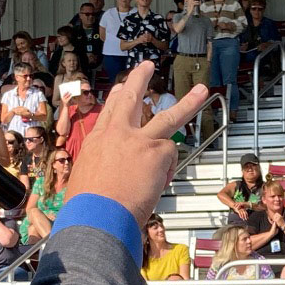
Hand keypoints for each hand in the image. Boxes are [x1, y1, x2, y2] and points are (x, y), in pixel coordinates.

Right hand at [70, 61, 209, 225]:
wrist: (96, 218)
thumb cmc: (87, 209)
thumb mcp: (83, 181)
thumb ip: (99, 168)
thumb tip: (106, 174)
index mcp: (97, 142)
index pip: (110, 112)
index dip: (119, 98)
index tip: (124, 87)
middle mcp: (117, 135)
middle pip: (132, 99)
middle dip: (140, 79)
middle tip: (147, 67)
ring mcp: (138, 141)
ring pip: (168, 116)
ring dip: (188, 103)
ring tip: (201, 91)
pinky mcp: (156, 152)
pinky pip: (171, 154)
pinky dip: (168, 169)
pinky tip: (158, 181)